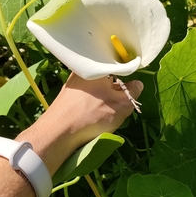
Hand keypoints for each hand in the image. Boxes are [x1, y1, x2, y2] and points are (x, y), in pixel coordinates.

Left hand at [18, 74, 143, 174]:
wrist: (58, 133)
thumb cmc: (92, 115)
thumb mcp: (121, 106)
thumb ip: (132, 93)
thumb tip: (137, 84)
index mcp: (96, 67)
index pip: (116, 63)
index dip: (127, 74)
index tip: (132, 85)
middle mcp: (82, 71)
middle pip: (106, 76)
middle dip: (115, 88)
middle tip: (122, 102)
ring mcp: (72, 84)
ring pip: (95, 87)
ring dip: (104, 97)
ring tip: (108, 112)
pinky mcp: (66, 97)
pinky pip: (85, 96)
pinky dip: (92, 103)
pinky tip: (94, 115)